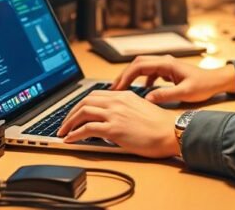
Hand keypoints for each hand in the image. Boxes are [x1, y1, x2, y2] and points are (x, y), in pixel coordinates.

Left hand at [56, 90, 179, 157]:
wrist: (171, 132)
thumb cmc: (161, 126)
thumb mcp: (141, 109)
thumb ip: (125, 109)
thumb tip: (113, 119)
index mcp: (124, 95)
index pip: (95, 95)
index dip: (81, 104)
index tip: (75, 113)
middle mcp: (117, 101)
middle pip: (85, 101)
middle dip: (70, 112)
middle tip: (64, 123)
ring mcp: (115, 114)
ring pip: (83, 112)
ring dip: (69, 122)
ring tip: (63, 132)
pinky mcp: (114, 129)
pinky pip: (87, 128)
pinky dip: (74, 134)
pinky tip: (70, 139)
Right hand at [111, 55, 234, 103]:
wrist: (216, 81)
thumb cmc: (204, 85)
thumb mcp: (185, 92)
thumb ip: (166, 95)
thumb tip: (148, 98)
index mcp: (167, 64)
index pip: (139, 66)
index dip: (126, 76)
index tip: (118, 88)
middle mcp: (164, 61)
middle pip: (137, 64)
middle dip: (124, 75)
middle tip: (113, 89)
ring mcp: (165, 65)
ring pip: (142, 67)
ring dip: (131, 77)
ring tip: (123, 90)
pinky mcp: (167, 71)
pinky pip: (149, 73)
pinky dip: (141, 80)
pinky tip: (142, 91)